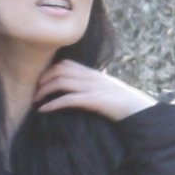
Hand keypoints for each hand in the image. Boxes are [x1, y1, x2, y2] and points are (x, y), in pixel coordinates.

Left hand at [36, 58, 153, 120]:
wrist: (139, 111)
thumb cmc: (123, 103)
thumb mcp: (107, 89)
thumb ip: (94, 85)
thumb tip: (79, 88)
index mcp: (93, 73)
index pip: (66, 64)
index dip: (50, 71)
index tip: (41, 83)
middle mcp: (91, 77)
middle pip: (60, 69)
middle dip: (43, 79)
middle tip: (35, 92)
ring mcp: (93, 88)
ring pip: (61, 82)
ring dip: (44, 91)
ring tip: (36, 101)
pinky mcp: (94, 101)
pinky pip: (69, 99)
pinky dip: (53, 104)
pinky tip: (44, 110)